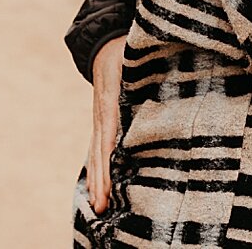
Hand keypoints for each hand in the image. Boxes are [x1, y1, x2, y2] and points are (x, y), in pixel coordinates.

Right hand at [86, 35, 126, 212]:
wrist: (103, 44)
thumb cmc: (124, 49)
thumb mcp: (132, 56)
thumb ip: (142, 69)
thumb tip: (156, 75)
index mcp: (109, 102)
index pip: (107, 139)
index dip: (106, 164)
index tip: (105, 186)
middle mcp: (100, 115)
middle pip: (98, 154)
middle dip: (99, 181)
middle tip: (100, 208)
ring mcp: (98, 119)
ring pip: (95, 154)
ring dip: (95, 180)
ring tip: (97, 205)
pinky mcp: (101, 121)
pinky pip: (96, 148)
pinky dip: (95, 168)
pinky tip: (96, 186)